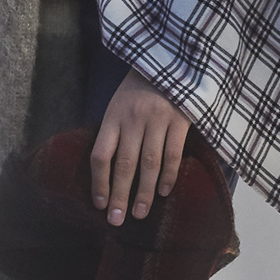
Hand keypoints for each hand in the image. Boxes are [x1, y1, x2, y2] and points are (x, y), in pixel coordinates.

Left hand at [91, 69, 190, 225]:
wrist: (171, 58)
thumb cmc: (141, 87)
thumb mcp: (120, 103)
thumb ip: (116, 131)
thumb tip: (109, 171)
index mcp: (113, 115)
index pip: (101, 155)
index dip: (99, 182)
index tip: (99, 205)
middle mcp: (133, 119)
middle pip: (124, 164)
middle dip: (119, 195)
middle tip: (116, 221)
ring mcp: (157, 119)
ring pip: (149, 163)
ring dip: (144, 192)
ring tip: (141, 214)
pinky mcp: (180, 119)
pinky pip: (173, 153)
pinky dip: (168, 175)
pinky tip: (163, 192)